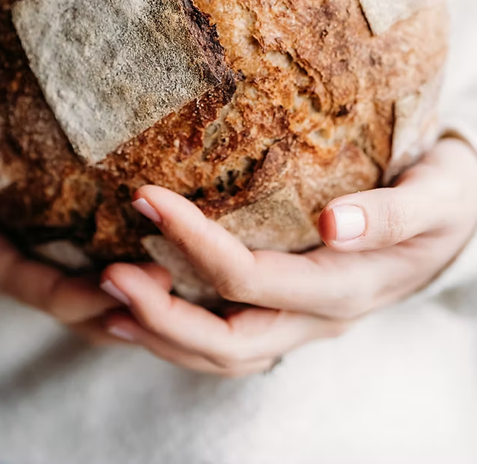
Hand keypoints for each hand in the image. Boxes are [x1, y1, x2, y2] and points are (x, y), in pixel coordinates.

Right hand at [0, 123, 170, 341]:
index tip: (118, 285)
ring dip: (144, 293)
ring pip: (101, 293)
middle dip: (125, 301)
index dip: (76, 295)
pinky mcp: (71, 241)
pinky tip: (182, 251)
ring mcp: (50, 258)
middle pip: (80, 303)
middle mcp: (26, 267)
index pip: (37, 289)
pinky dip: (141, 267)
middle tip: (174, 282)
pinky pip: (108, 264)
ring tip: (190, 279)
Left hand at [100, 137, 476, 375]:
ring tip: (107, 296)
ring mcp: (304, 322)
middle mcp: (320, 317)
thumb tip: (336, 223)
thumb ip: (393, 213)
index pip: (253, 278)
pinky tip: (139, 309)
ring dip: (162, 332)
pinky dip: (180, 332)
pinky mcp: (292, 312)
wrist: (457, 216)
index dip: (195, 243)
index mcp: (348, 286)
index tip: (147, 197)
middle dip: (161, 311)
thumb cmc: (447, 195)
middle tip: (107, 268)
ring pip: (223, 355)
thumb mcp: (439, 194)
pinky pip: (230, 341)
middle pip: (228, 340)